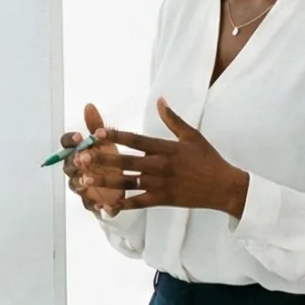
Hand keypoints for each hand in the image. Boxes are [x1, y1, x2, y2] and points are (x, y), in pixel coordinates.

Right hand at [61, 103, 128, 216]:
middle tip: (80, 159)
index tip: (78, 136)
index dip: (69, 141)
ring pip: (75, 186)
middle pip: (68, 167)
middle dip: (73, 163)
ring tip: (87, 180)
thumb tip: (89, 106)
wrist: (123, 184)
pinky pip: (92, 206)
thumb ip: (97, 126)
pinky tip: (106, 205)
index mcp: (78, 153)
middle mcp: (76, 171)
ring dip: (80, 183)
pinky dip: (98, 206)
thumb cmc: (111, 160)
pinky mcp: (93, 202)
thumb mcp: (107, 142)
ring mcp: (83, 188)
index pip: (66, 145)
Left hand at [98, 99, 249, 214]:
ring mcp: (160, 184)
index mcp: (165, 148)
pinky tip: (105, 205)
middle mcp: (160, 165)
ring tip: (85, 179)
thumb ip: (172, 119)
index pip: (136, 140)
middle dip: (102, 159)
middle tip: (82, 157)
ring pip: (127, 182)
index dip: (116, 135)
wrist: (223, 186)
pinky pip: (138, 202)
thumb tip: (160, 100)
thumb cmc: (208, 159)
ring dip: (105, 181)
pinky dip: (121, 205)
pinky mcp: (162, 199)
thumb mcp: (192, 135)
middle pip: (126, 161)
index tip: (98, 133)